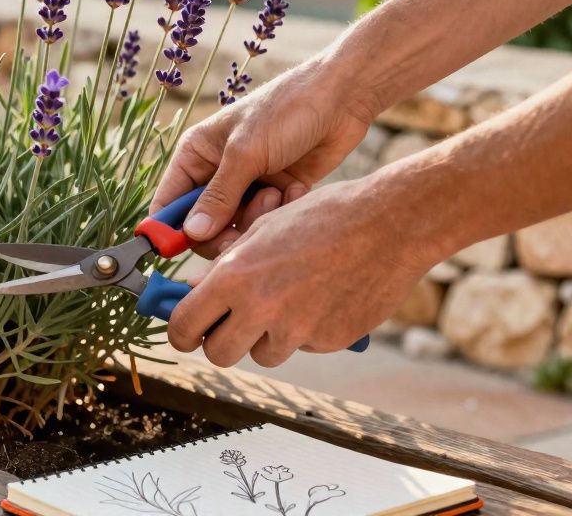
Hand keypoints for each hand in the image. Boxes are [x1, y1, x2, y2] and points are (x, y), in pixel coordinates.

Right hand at [150, 58, 379, 256]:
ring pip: (236, 227)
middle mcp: (216, 173)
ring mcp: (246, 185)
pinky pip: (266, 221)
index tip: (177, 252)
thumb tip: (191, 234)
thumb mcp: (246, 153)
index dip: (168, 231)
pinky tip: (296, 189)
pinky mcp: (275, 193)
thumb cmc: (285, 111)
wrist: (341, 98)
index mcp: (195, 156)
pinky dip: (280, 211)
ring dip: (257, 217)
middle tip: (241, 236)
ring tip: (277, 193)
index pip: (168, 204)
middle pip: (202, 226)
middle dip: (221, 232)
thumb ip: (219, 196)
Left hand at [167, 177, 433, 366]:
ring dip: (265, 337)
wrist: (391, 223)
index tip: (185, 333)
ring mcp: (299, 330)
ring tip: (287, 299)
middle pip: (219, 354)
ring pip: (262, 354)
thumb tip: (193, 293)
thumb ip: (225, 268)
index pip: (185, 326)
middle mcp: (262, 308)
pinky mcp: (330, 341)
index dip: (180, 333)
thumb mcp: (262, 231)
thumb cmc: (322, 217)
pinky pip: (303, 346)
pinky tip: (322, 296)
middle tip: (229, 327)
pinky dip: (305, 330)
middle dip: (219, 343)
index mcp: (235, 276)